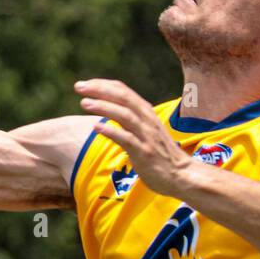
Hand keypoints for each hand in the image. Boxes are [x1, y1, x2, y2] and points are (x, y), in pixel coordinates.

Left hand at [75, 78, 191, 199]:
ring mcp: (146, 136)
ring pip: (124, 115)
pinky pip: (126, 139)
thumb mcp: (146, 131)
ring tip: (84, 103)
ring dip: (103, 107)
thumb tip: (110, 113)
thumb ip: (130, 120)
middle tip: (79, 86)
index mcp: (146, 113)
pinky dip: (111, 132)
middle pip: (123, 98)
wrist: (180, 174)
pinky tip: (96, 127)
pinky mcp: (144, 152)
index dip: (103, 85)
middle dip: (100, 90)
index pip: (124, 91)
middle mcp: (147, 120)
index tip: (85, 84)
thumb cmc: (160, 154)